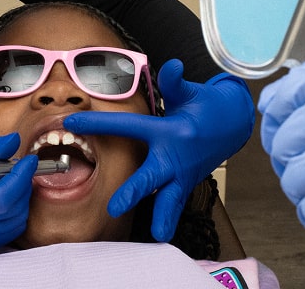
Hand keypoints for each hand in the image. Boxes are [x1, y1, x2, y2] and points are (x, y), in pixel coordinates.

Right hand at [0, 133, 35, 253]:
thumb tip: (14, 142)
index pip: (2, 198)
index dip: (20, 178)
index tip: (29, 161)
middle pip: (13, 210)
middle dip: (21, 186)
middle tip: (18, 169)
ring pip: (16, 222)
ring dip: (20, 200)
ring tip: (11, 183)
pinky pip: (10, 231)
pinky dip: (15, 214)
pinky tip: (6, 200)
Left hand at [63, 59, 254, 240]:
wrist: (232, 123)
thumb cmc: (205, 107)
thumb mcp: (190, 92)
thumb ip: (176, 82)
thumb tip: (171, 66)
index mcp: (169, 131)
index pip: (128, 126)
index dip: (99, 124)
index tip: (71, 123)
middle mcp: (175, 156)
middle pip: (152, 176)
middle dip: (134, 192)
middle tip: (114, 207)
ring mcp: (183, 174)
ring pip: (170, 199)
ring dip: (161, 217)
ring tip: (154, 236)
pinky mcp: (187, 184)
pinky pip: (176, 204)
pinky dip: (169, 219)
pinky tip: (160, 237)